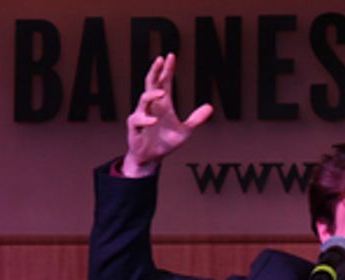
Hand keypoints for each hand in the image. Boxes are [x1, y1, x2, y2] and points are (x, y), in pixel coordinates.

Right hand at [122, 53, 212, 177]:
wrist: (151, 158)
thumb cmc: (165, 143)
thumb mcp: (185, 132)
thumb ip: (196, 120)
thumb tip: (210, 107)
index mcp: (163, 104)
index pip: (164, 81)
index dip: (167, 69)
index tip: (171, 56)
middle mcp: (151, 107)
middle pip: (151, 84)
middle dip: (155, 71)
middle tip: (160, 60)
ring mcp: (142, 115)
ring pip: (144, 99)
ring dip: (152, 94)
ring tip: (162, 92)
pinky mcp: (135, 128)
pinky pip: (138, 120)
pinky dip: (145, 119)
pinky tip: (154, 121)